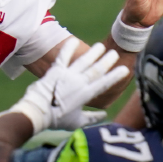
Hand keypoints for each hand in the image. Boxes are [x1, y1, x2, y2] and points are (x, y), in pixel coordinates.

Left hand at [12, 40, 130, 132]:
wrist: (37, 113)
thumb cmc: (57, 120)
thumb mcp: (77, 122)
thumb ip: (92, 118)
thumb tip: (104, 115)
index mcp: (85, 95)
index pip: (104, 84)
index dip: (115, 76)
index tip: (124, 69)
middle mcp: (79, 83)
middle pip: (96, 70)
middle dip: (106, 61)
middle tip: (114, 53)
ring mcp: (67, 75)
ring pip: (83, 62)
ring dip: (93, 53)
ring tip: (101, 46)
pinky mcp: (55, 71)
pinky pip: (63, 57)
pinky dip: (68, 48)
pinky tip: (73, 40)